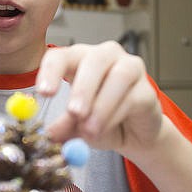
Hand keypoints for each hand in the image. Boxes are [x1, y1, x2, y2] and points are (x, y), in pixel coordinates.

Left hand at [36, 42, 162, 157]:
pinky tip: (107, 128)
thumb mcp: (76, 125)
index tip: (44, 93)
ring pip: (118, 76)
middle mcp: (105, 56)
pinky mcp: (147, 89)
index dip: (50, 72)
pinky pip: (132, 98)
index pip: (60, 56)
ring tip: (90, 129)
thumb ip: (64, 126)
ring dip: (102, 105)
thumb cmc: (100, 121)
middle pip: (93, 60)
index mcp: (78, 59)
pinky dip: (115, 116)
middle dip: (82, 88)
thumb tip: (50, 134)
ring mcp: (129, 68)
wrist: (133, 135)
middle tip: (74, 112)